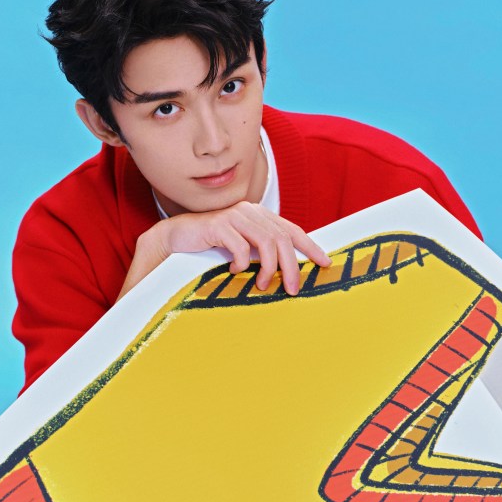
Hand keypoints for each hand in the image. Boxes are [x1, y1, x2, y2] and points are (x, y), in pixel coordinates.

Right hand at [117, 202, 331, 301]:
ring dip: (268, 268)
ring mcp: (234, 216)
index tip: (325, 264)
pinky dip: (241, 263)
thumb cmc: (211, 246)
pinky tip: (233, 271)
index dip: (311, 247)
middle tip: (292, 289)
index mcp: (260, 216)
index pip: (292, 230)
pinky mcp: (218, 224)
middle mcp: (250, 212)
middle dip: (291, 266)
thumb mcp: (242, 249)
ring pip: (266, 242)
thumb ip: (262, 253)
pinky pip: (239, 246)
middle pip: (283, 239)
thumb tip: (289, 273)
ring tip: (261, 285)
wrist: (176, 238)